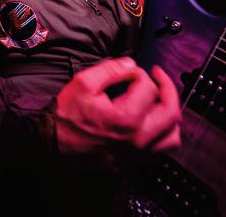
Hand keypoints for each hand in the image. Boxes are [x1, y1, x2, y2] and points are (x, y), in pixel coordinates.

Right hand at [55, 57, 180, 165]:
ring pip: (172, 136)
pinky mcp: (133, 161)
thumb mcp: (83, 83)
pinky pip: (161, 150)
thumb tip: (130, 64)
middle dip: (168, 88)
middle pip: (171, 112)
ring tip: (162, 101)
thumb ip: (110, 69)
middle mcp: (137, 138)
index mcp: (125, 118)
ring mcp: (137, 152)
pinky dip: (164, 134)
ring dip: (171, 115)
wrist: (53, 142)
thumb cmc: (67, 115)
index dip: (139, 73)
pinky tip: (155, 122)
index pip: (148, 88)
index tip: (129, 70)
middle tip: (159, 77)